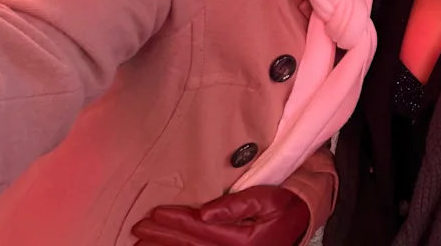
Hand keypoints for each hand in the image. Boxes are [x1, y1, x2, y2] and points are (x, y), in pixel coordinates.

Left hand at [132, 186, 309, 245]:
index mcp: (242, 242)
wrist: (302, 222)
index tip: (155, 213)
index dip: (176, 221)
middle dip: (162, 237)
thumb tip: (205, 212)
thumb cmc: (286, 206)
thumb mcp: (269, 199)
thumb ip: (239, 204)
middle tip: (138, 228)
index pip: (201, 229)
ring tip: (142, 243)